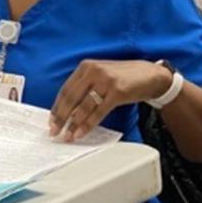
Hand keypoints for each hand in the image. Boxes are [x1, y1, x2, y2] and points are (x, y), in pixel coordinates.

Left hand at [48, 60, 172, 141]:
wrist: (150, 75)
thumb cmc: (124, 78)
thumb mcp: (101, 76)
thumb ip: (85, 87)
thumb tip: (68, 110)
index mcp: (86, 66)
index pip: (66, 89)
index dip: (57, 107)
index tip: (51, 121)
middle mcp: (93, 71)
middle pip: (71, 98)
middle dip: (61, 117)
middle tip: (54, 132)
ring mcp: (105, 80)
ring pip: (83, 106)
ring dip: (73, 124)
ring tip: (67, 136)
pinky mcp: (117, 92)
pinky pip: (98, 112)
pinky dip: (88, 124)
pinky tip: (81, 133)